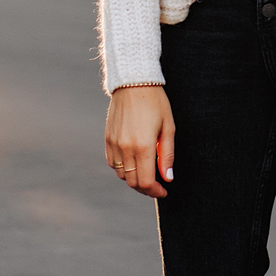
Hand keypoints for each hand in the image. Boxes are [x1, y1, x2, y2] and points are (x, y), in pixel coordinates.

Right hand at [105, 85, 174, 199]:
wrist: (133, 82)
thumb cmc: (155, 103)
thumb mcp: (168, 128)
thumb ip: (167, 155)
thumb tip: (167, 177)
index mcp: (143, 146)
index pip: (146, 182)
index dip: (155, 192)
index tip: (164, 191)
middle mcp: (125, 148)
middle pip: (133, 182)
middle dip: (146, 189)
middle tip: (157, 186)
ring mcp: (114, 144)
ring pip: (122, 175)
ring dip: (134, 179)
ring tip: (146, 173)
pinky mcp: (108, 139)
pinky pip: (112, 163)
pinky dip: (123, 168)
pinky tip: (133, 162)